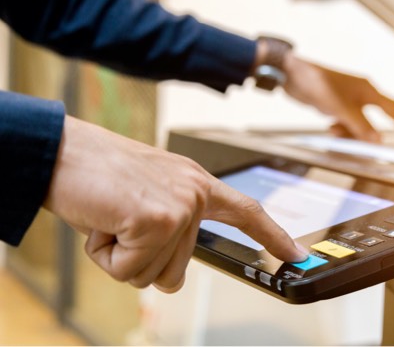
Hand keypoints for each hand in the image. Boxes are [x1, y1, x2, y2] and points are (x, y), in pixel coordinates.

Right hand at [44, 116, 307, 292]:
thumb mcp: (148, 195)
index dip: (272, 236)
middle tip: (120, 224)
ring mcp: (180, 205)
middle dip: (140, 260)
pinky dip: (107, 256)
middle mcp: (194, 192)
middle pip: (179, 269)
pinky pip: (129, 269)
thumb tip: (174, 271)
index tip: (295, 255)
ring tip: (112, 219)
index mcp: (196, 183)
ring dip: (122, 257)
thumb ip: (172, 225)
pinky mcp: (158, 219)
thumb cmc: (99, 175)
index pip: (246, 211)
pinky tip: (103, 223)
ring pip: (153, 273)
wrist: (63, 153)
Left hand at [282, 54, 393, 141]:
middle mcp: (362, 95)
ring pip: (360, 124)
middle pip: (382, 118)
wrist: (290, 74)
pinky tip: (331, 127)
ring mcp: (350, 100)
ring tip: (337, 131)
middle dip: (382, 134)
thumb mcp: (338, 108)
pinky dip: (342, 129)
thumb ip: (358, 125)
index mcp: (368, 91)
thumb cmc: (314, 81)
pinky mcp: (338, 105)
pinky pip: (347, 123)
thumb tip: (376, 141)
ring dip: (352, 133)